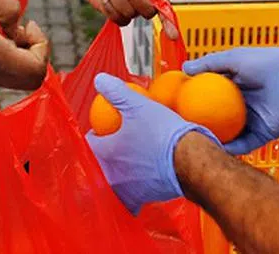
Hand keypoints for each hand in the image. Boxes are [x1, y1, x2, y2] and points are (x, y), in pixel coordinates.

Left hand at [86, 73, 217, 213]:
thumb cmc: (163, 133)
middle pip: (94, 167)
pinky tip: (139, 186)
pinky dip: (130, 195)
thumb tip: (99, 79)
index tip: (102, 130)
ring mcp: (125, 191)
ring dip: (112, 175)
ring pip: (109, 185)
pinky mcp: (141, 201)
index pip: (87, 145)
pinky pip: (128, 200)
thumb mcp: (138, 105)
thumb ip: (116, 92)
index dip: (93, 136)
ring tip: (124, 164)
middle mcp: (109, 176)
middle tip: (111, 147)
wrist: (191, 161)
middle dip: (99, 158)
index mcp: (105, 154)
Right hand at [183, 47, 278, 154]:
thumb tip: (184, 68)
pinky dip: (229, 150)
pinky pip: (242, 145)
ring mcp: (250, 121)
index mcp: (235, 86)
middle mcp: (241, 104)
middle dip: (200, 124)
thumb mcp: (234, 58)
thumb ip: (210, 63)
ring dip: (212, 140)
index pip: (209, 95)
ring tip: (192, 145)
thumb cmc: (268, 64)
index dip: (194, 100)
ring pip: (227, 134)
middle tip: (179, 130)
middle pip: (216, 117)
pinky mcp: (261, 135)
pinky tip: (214, 151)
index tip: (176, 106)